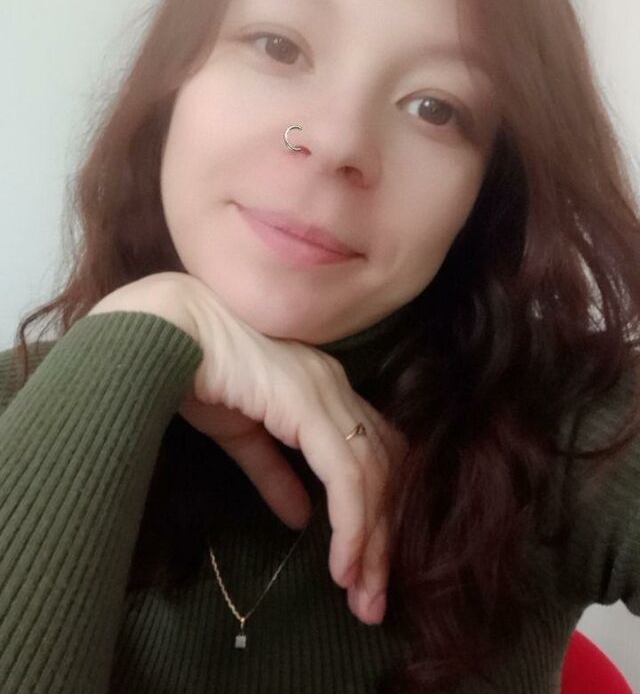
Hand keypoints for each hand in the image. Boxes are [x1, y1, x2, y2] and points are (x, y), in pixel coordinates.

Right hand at [89, 271, 407, 624]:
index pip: (371, 454)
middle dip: (383, 537)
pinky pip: (346, 474)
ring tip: (362, 595)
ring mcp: (326, 393)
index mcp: (323, 390)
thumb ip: (274, 473)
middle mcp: (336, 388)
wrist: (166, 331)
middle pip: (384, 470)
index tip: (364, 566)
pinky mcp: (309, 405)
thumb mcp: (242, 435)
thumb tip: (301, 518)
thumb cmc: (198, 371)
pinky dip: (351, 523)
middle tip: (373, 598)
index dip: (376, 510)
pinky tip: (343, 563)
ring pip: (372, 477)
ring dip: (371, 541)